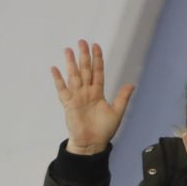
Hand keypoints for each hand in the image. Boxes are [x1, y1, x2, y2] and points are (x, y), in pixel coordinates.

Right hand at [50, 40, 133, 154]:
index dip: (97, 59)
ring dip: (71, 63)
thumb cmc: (104, 130)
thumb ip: (122, 97)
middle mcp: (86, 92)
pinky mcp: (69, 104)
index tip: (96, 46)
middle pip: (85, 70)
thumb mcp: (117, 111)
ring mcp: (77, 97)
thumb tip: (131, 84)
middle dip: (83, 56)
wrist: (92, 144)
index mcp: (98, 92)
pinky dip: (58, 79)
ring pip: (74, 76)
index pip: (97, 72)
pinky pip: (62, 90)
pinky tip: (54, 68)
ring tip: (68, 49)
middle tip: (81, 41)